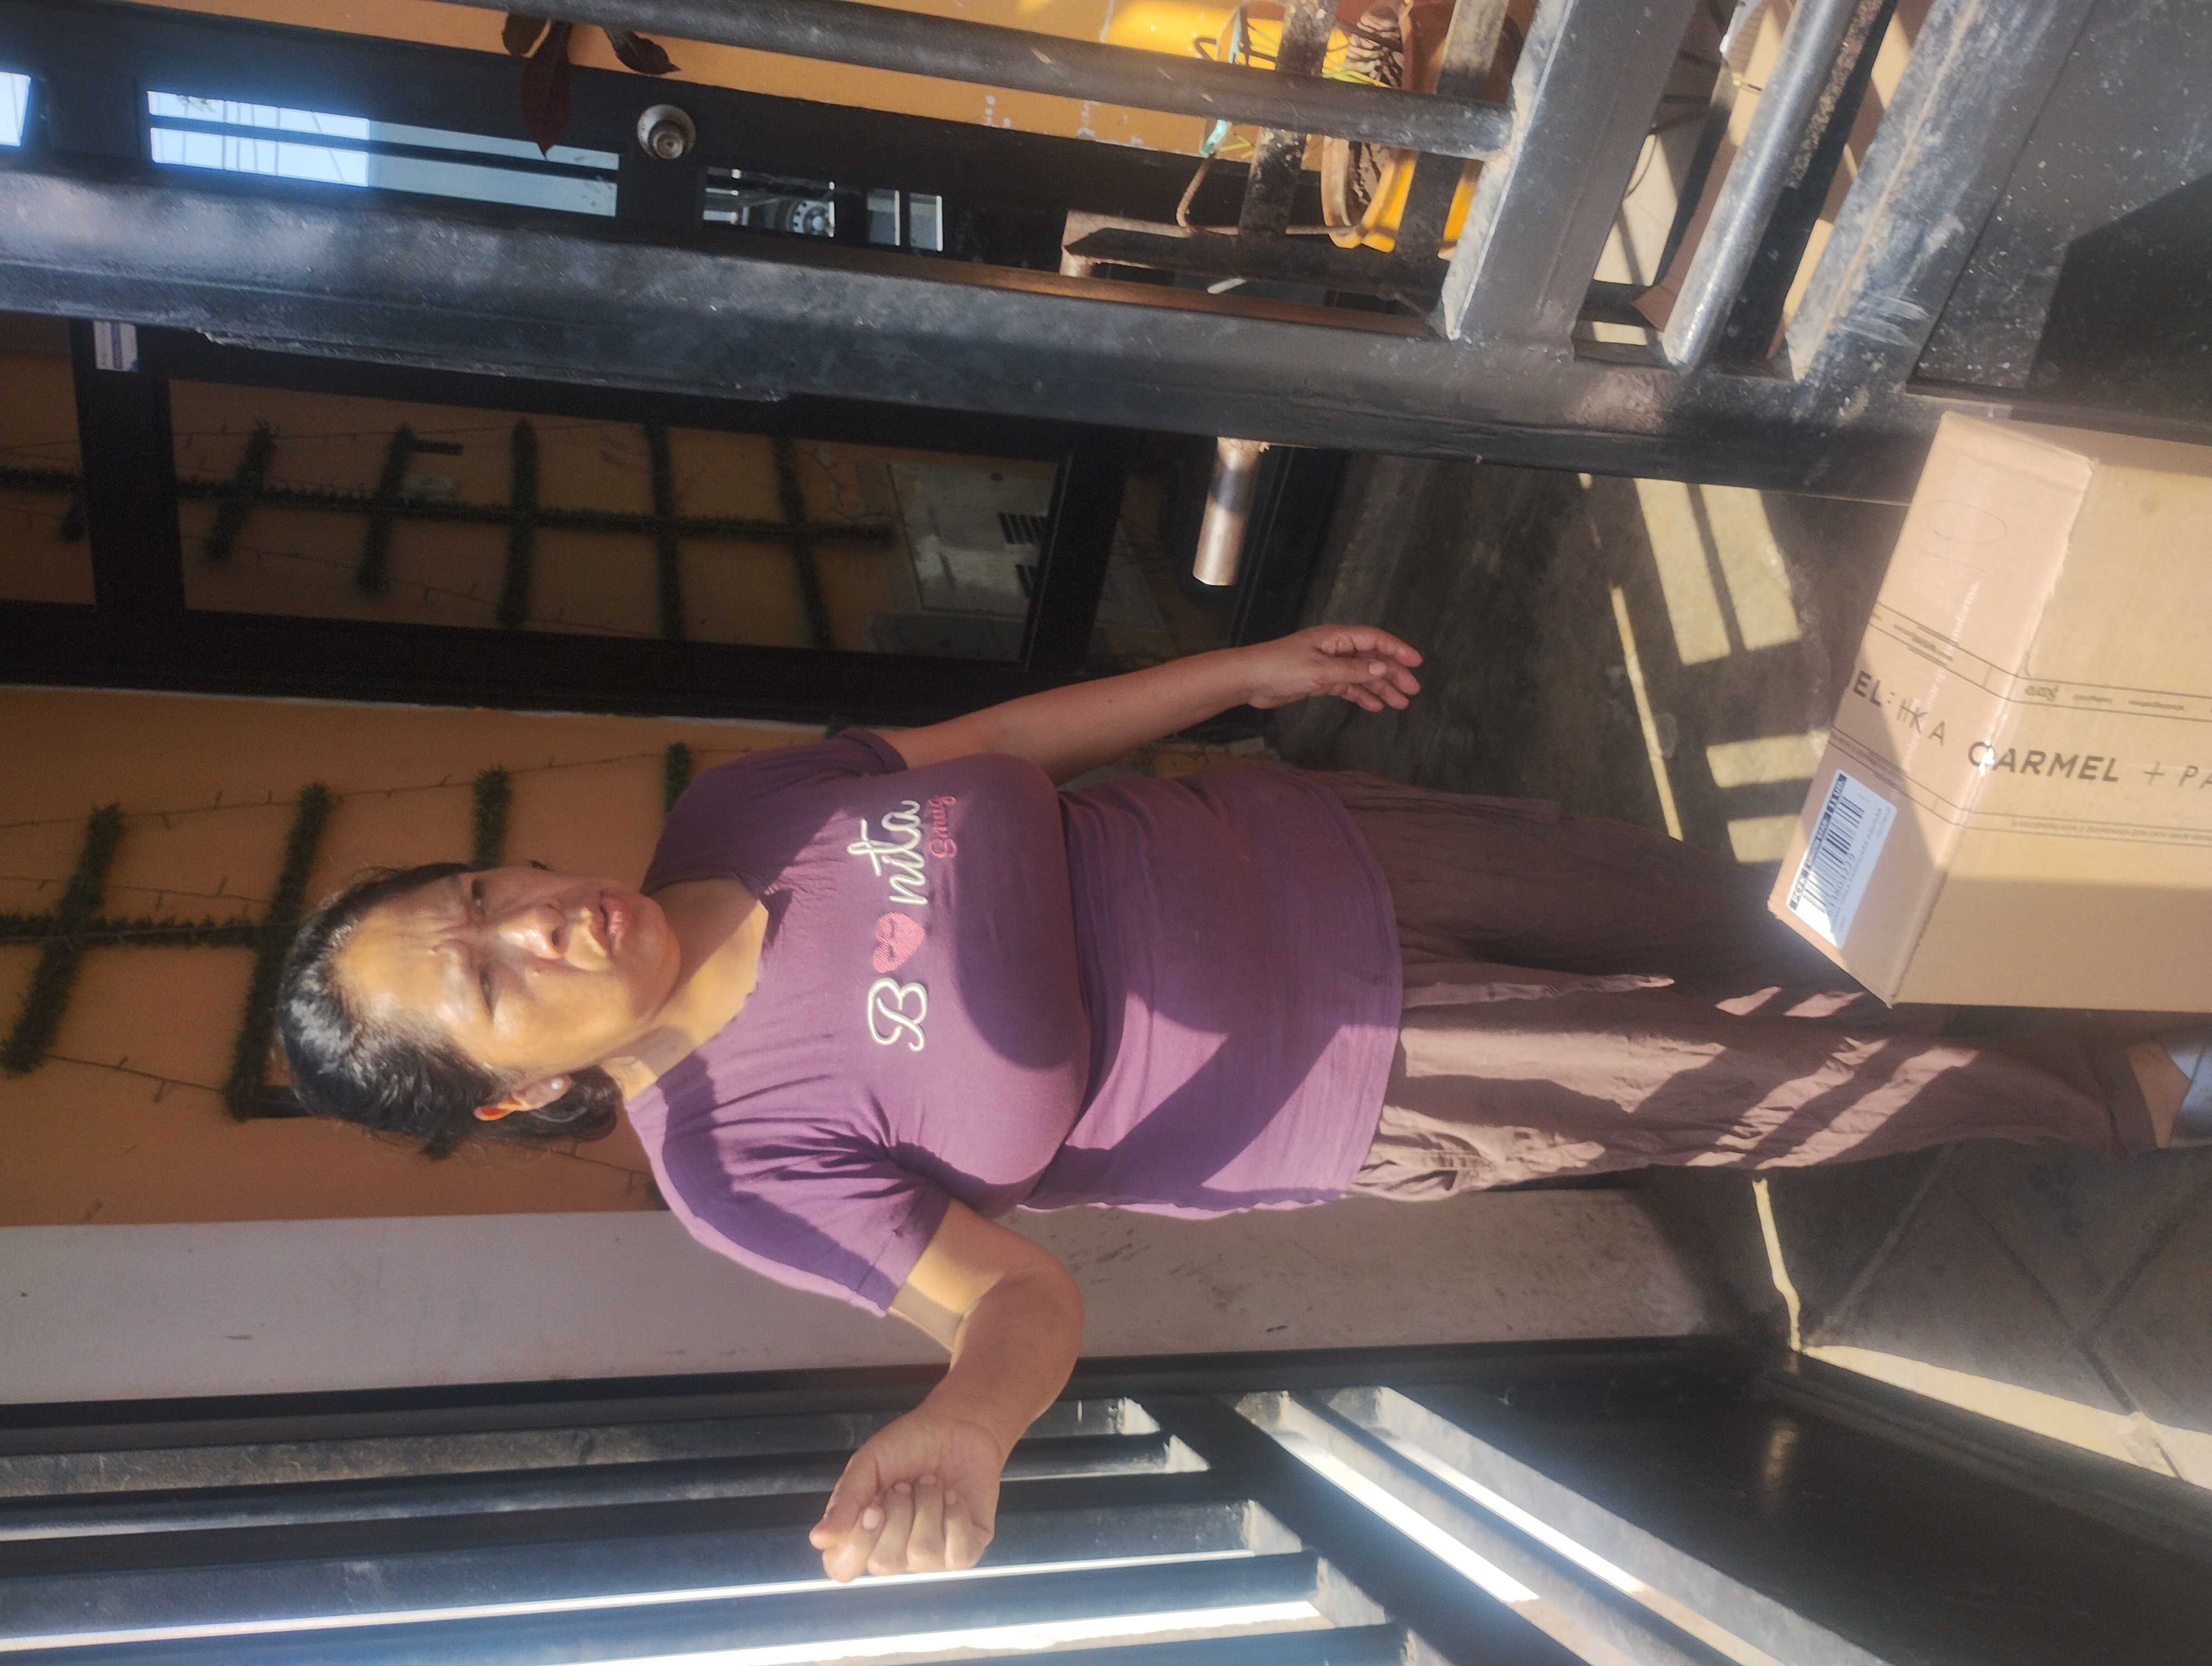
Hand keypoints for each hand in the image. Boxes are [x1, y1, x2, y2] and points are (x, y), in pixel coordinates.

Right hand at [809, 1405, 1007, 1581]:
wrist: (956, 1427)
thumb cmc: (906, 1446)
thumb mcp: (868, 1463)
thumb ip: (846, 1499)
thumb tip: (818, 1538)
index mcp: (863, 1535)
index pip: (842, 1568)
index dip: (856, 1544)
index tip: (873, 1506)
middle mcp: (894, 1553)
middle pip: (884, 1564)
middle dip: (897, 1515)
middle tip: (904, 1484)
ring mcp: (930, 1557)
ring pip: (922, 1553)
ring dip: (928, 1506)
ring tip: (931, 1482)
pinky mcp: (964, 1551)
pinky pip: (958, 1552)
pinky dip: (956, 1516)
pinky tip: (954, 1496)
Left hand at [1241, 625, 1423, 712]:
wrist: (1250, 680)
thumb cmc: (1281, 667)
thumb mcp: (1320, 670)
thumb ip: (1352, 670)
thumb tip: (1381, 667)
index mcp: (1336, 637)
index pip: (1374, 640)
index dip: (1397, 649)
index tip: (1416, 662)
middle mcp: (1335, 648)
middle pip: (1371, 658)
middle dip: (1393, 673)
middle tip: (1412, 690)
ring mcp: (1328, 664)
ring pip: (1361, 675)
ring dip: (1380, 687)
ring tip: (1399, 703)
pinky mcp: (1320, 680)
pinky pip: (1347, 686)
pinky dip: (1361, 695)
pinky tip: (1375, 706)